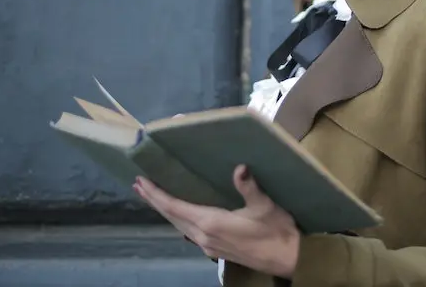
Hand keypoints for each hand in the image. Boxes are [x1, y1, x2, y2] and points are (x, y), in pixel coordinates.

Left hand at [133, 165, 300, 277]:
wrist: (287, 257)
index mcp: (211, 223)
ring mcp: (208, 245)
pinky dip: (177, 219)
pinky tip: (179, 214)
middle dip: (154, 200)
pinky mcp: (215, 249)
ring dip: (165, 210)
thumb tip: (240, 167)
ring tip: (153, 196)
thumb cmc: (276, 230)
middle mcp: (204, 236)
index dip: (157, 195)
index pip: (175, 207)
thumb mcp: (265, 205)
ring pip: (178, 226)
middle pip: (171, 217)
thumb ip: (249, 187)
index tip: (141, 182)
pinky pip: (188, 232)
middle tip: (139, 184)